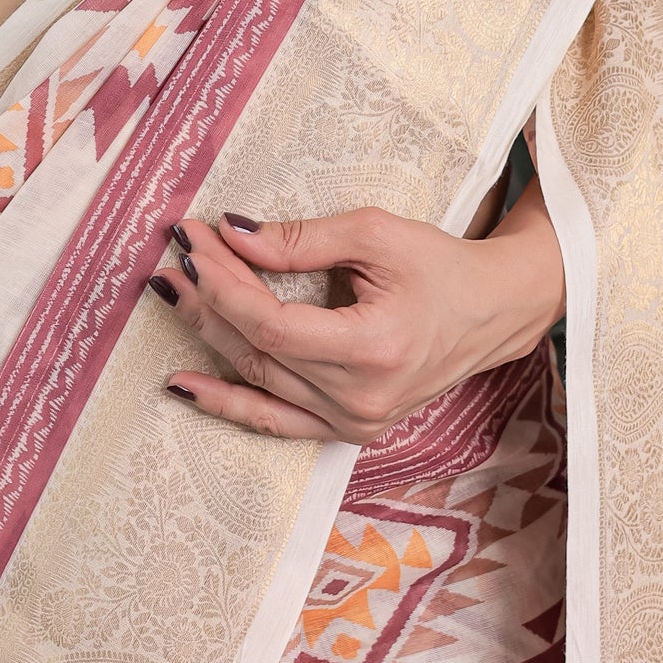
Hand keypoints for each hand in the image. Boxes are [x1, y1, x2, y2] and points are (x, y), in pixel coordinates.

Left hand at [149, 184, 564, 442]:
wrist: (491, 313)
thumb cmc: (439, 267)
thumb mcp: (375, 234)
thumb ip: (299, 240)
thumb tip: (232, 233)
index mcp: (371, 349)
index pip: (271, 324)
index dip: (224, 283)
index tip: (194, 241)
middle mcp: (358, 399)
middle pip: (257, 350)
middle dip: (208, 299)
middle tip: (175, 256)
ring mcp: (352, 422)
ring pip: (257, 381)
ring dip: (209, 335)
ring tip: (172, 294)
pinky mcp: (347, 428)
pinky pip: (275, 421)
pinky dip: (228, 402)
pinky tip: (183, 383)